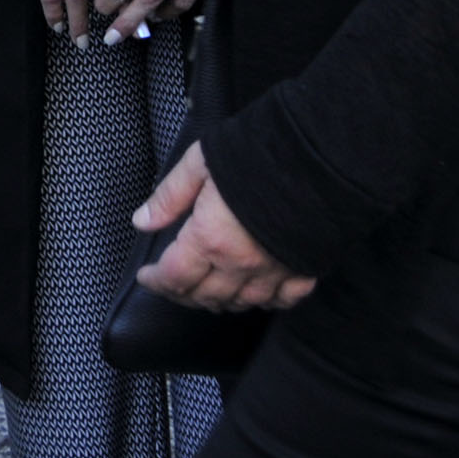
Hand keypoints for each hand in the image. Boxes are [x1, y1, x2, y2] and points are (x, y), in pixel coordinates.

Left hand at [135, 143, 314, 311]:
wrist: (316, 157)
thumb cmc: (254, 155)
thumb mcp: (198, 164)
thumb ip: (169, 197)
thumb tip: (142, 222)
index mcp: (210, 239)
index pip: (174, 276)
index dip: (155, 281)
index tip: (146, 276)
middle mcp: (240, 263)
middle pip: (204, 296)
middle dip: (181, 294)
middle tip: (170, 284)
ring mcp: (274, 271)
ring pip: (240, 303)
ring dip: (218, 301)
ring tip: (206, 290)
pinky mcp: (304, 269)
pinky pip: (283, 300)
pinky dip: (265, 301)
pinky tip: (256, 293)